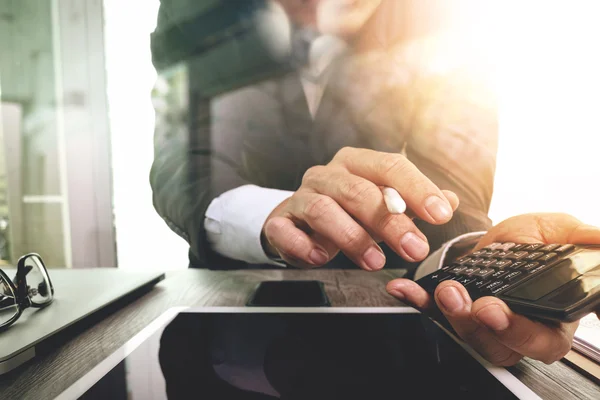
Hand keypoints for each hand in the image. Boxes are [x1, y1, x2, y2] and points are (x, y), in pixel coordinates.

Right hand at [262, 147, 458, 269]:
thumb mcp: (382, 204)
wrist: (297, 221)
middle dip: (389, 221)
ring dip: (351, 237)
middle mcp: (327, 175)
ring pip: (322, 209)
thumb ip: (413, 203)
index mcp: (356, 164)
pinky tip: (321, 258)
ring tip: (375, 262)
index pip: (389, 166)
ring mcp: (300, 196)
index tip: (441, 215)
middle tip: (415, 249)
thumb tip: (449, 201)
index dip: (417, 189)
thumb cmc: (346, 212)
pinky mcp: (279, 222)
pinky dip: (303, 245)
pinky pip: (285, 230)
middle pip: (358, 190)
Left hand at [387, 213, 599, 364]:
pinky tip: (405, 289)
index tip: (492, 310)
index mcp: (550, 319)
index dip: (517, 331)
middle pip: (498, 346)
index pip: (541, 341)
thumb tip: (599, 239)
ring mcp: (483, 325)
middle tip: (460, 298)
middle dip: (474, 325)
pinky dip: (419, 302)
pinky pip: (435, 315)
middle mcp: (516, 329)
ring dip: (447, 315)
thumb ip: (579, 237)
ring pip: (466, 337)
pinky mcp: (455, 312)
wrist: (502, 238)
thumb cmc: (536, 241)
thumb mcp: (558, 231)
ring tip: (441, 289)